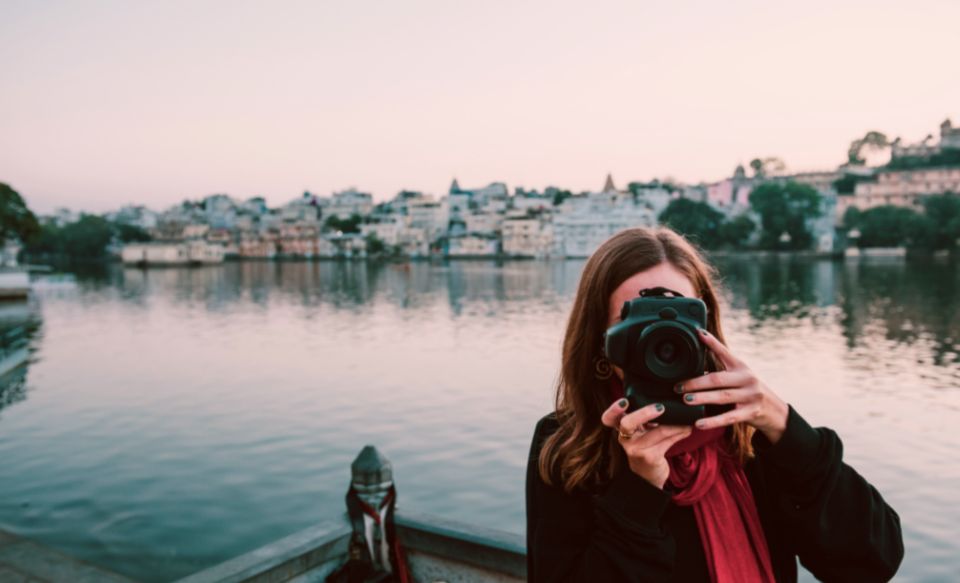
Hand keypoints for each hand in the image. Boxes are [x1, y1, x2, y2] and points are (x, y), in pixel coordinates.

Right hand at [601, 399, 692, 488]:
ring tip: (685, 420)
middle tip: (660, 407)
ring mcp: (636, 449)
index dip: (614, 409)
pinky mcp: (649, 457)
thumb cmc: (646, 446)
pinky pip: (667, 441)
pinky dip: (679, 433)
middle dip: (644, 413)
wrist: (649, 474)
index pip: (609, 418)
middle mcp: (625, 439)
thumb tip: (666, 396)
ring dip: (675, 424)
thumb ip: (644, 417)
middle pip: (627, 423)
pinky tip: (686, 429)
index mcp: (622, 428)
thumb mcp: (640, 431)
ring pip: (657, 431)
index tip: (625, 401)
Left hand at [675, 328, 788, 443]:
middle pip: (717, 379)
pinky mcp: (751, 412)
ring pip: (722, 397)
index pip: (724, 352)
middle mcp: (747, 378)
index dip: (712, 343)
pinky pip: (729, 417)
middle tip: (678, 386)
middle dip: (696, 382)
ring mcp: (751, 396)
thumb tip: (694, 362)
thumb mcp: (740, 375)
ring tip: (685, 400)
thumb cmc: (749, 391)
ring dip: (702, 398)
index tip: (698, 333)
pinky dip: (713, 421)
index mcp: (741, 367)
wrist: (776, 411)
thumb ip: (722, 369)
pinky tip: (699, 423)